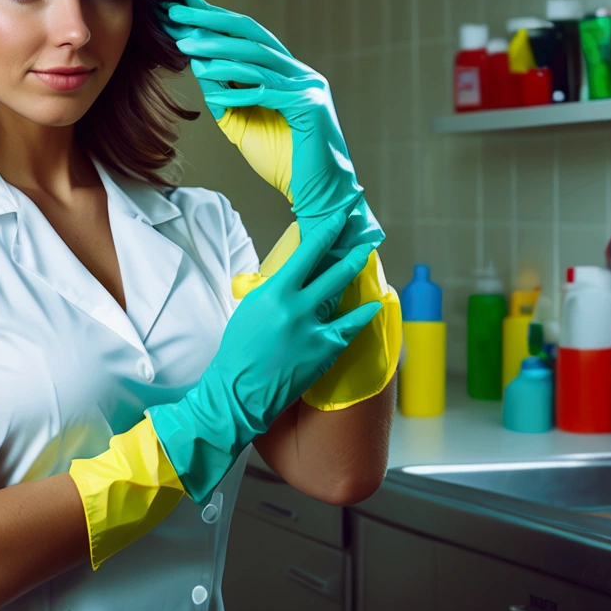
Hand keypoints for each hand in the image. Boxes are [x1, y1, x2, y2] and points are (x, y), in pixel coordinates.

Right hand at [146, 211, 381, 502]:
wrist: (239, 390)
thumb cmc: (239, 349)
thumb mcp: (251, 309)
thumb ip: (274, 291)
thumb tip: (294, 275)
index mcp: (274, 293)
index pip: (306, 254)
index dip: (325, 233)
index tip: (337, 219)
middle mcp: (297, 307)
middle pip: (332, 270)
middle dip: (350, 249)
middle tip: (364, 234)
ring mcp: (314, 329)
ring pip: (342, 294)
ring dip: (355, 273)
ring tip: (367, 258)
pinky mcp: (325, 350)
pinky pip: (349, 327)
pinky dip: (362, 314)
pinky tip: (372, 305)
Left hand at [160, 0, 381, 247]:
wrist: (318, 194)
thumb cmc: (283, 161)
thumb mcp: (243, 123)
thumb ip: (225, 96)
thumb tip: (198, 66)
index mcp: (287, 72)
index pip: (248, 37)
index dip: (215, 20)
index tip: (182, 8)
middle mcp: (300, 72)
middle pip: (252, 36)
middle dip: (212, 21)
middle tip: (177, 11)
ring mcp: (309, 86)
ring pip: (258, 58)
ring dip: (218, 49)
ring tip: (185, 43)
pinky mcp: (310, 106)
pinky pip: (267, 90)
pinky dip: (237, 86)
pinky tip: (209, 82)